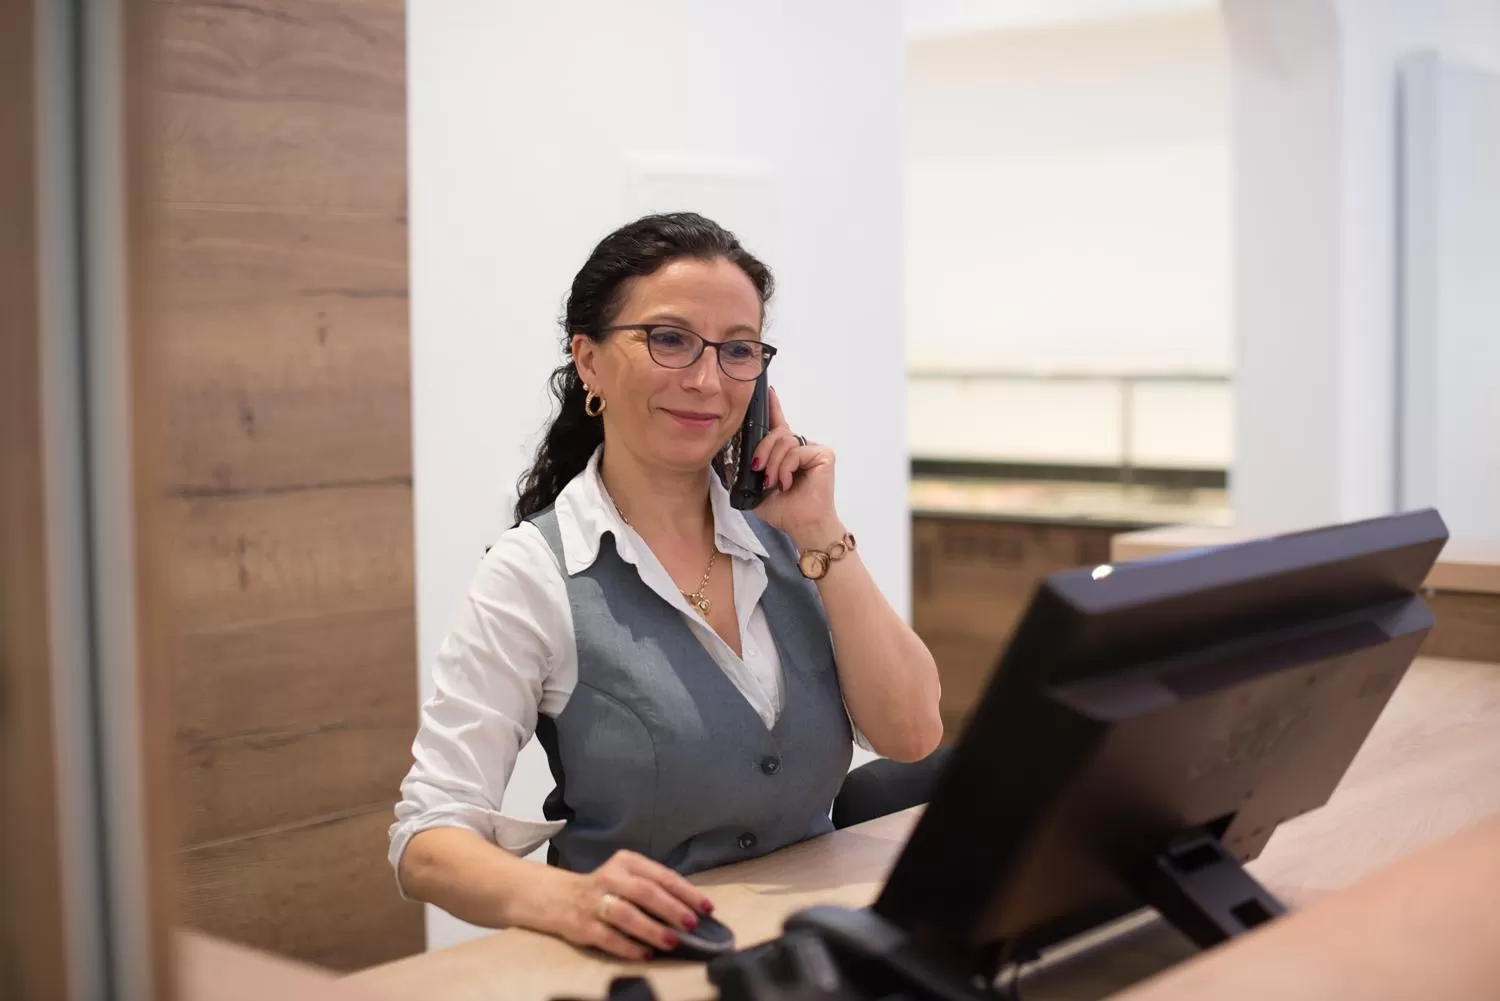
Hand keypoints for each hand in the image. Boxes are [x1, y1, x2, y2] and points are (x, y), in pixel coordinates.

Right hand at [540, 850, 713, 960]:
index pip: (662, 876)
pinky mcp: (583, 925)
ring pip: (626, 914)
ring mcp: (595, 901)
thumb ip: (654, 887)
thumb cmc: (606, 888)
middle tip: (691, 924)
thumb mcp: (628, 876)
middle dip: (672, 909)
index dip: (687, 893)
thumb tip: (691, 911)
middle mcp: (610, 878)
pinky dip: (629, 947)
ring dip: (652, 929)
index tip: (707, 909)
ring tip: (672, 942)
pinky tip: (646, 955)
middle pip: (645, 892)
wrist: (558, 897)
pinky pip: (608, 937)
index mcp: (627, 862)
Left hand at [751, 388, 842, 546]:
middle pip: (776, 433)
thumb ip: (742, 475)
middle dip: (762, 450)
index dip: (773, 408)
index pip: (778, 425)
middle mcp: (800, 448)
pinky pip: (796, 451)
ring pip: (784, 441)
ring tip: (773, 483)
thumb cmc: (784, 511)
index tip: (768, 391)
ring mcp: (813, 450)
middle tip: (757, 469)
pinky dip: (786, 468)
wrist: (802, 526)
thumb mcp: (754, 491)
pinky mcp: (824, 454)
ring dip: (773, 463)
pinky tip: (787, 484)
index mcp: (786, 454)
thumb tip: (727, 463)